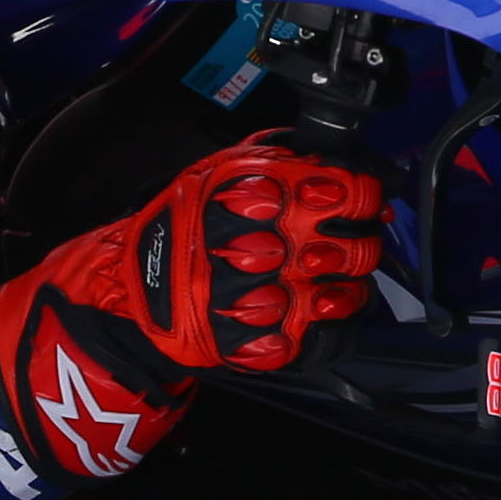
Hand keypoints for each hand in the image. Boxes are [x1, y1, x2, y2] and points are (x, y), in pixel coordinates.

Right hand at [0, 138, 384, 482]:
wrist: (133, 293)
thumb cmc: (181, 225)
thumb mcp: (220, 170)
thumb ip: (280, 158)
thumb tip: (341, 156)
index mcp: (260, 195)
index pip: (351, 191)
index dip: (367, 194)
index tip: (365, 198)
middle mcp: (269, 246)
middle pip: (358, 246)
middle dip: (361, 241)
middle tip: (350, 237)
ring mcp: (269, 299)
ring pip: (350, 293)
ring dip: (349, 283)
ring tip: (328, 275)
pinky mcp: (265, 343)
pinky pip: (329, 336)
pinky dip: (331, 324)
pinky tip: (313, 308)